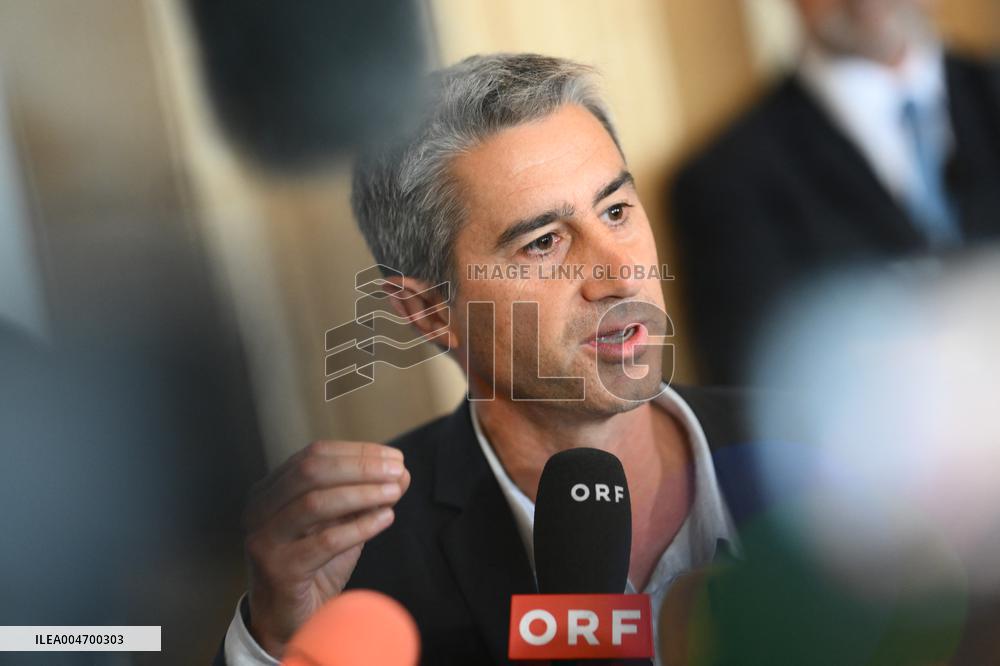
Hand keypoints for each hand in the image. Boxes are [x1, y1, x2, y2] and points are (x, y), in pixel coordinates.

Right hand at [242, 441, 410, 657]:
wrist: (291, 620)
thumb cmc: (316, 566)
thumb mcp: (342, 524)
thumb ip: (366, 496)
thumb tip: (401, 472)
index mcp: (271, 490)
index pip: (314, 454)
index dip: (357, 452)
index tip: (394, 457)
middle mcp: (259, 509)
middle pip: (311, 471)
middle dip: (360, 467)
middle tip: (397, 470)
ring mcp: (264, 539)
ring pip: (315, 502)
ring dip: (362, 493)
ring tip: (395, 493)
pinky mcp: (278, 569)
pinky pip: (325, 542)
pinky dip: (359, 527)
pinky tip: (385, 519)